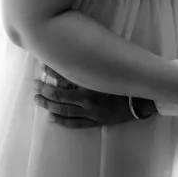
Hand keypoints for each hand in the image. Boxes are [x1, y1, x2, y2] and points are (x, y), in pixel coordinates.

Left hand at [34, 65, 155, 128]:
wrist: (143, 100)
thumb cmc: (126, 82)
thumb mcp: (109, 69)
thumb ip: (92, 63)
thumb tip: (77, 53)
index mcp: (90, 85)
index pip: (65, 78)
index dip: (51, 73)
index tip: (41, 66)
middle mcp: (87, 100)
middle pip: (59, 97)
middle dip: (45, 91)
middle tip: (34, 85)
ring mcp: (90, 113)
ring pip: (64, 110)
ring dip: (48, 105)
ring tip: (37, 99)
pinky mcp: (96, 121)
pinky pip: (75, 123)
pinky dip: (62, 121)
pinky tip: (51, 118)